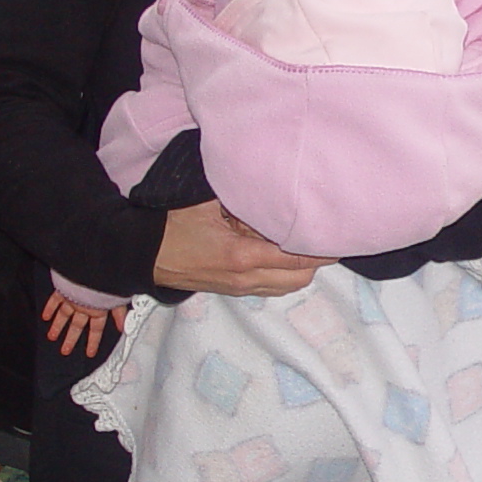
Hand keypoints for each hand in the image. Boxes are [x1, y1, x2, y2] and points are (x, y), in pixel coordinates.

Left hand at [42, 291, 125, 357]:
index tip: (90, 354)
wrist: (93, 268)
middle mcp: (85, 306)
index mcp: (98, 309)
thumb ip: (120, 314)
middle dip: (71, 338)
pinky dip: (50, 308)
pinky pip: (55, 300)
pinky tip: (45, 317)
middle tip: (65, 351)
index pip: (96, 329)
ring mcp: (74, 298)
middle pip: (77, 325)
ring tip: (51, 337)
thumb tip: (123, 329)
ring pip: (64, 315)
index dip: (93, 342)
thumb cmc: (107, 283)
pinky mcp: (64, 289)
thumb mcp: (117, 301)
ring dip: (58, 326)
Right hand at [152, 202, 332, 298]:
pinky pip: (272, 288)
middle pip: (301, 276)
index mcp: (242, 256)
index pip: (298, 257)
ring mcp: (240, 289)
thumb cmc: (173, 224)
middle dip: (316, 258)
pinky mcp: (234, 292)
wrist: (144, 254)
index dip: (322, 247)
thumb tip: (276, 189)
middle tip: (320, 232)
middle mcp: (246, 278)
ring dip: (301, 267)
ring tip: (301, 241)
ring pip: (289, 285)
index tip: (337, 232)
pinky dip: (284, 274)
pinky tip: (280, 253)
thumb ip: (244, 196)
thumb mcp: (208, 201)